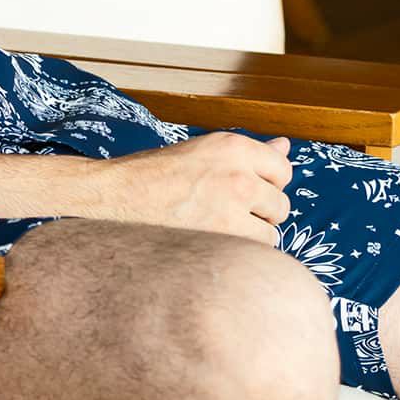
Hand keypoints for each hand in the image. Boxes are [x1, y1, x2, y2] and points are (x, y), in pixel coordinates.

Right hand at [75, 132, 293, 245]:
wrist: (112, 198)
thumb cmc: (154, 177)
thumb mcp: (203, 153)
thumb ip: (249, 155)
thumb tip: (286, 145)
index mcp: (232, 146)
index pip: (282, 169)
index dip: (265, 185)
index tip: (243, 193)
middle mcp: (237, 173)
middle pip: (281, 204)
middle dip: (260, 214)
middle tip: (223, 215)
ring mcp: (231, 207)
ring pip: (271, 233)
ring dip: (251, 237)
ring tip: (216, 231)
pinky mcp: (223, 237)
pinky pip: (255, 253)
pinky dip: (238, 254)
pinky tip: (211, 245)